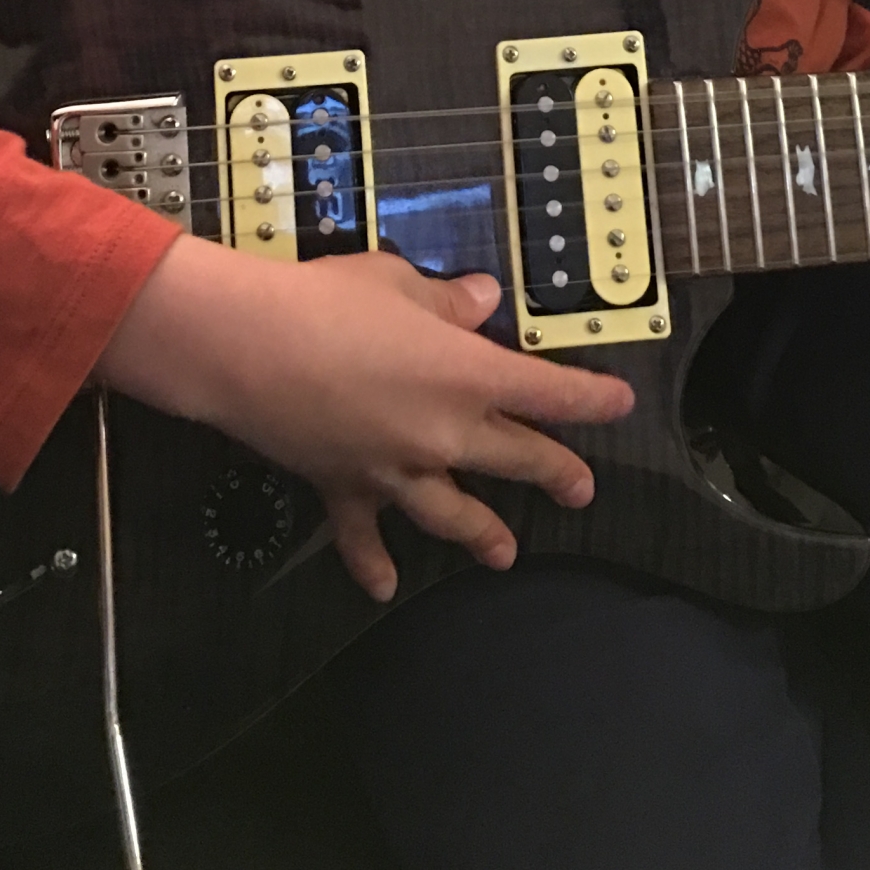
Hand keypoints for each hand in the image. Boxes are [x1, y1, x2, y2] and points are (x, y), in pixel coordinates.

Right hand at [93, 236, 633, 599]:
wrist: (248, 348)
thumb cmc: (329, 300)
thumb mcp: (397, 283)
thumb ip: (447, 301)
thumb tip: (484, 300)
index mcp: (468, 374)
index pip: (549, 392)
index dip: (590, 400)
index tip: (620, 406)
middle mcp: (444, 433)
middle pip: (516, 458)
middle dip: (555, 474)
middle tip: (581, 491)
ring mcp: (396, 470)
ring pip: (454, 512)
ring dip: (484, 534)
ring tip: (505, 555)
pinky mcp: (346, 488)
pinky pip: (363, 536)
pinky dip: (374, 564)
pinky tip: (384, 587)